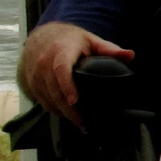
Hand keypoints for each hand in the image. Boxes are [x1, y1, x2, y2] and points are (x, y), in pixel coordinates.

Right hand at [19, 24, 134, 124]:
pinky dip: (53, 109)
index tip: (74, 101)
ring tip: (79, 122)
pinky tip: (66, 115)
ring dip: (62, 113)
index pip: (61, 70)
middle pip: (54, 91)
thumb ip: (110, 49)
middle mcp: (43, 64)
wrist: (41, 37)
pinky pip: (41, 100)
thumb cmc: (68, 40)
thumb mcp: (90, 40)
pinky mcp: (30, 83)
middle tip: (84, 123)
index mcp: (60, 51)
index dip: (67, 86)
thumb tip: (130, 55)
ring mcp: (35, 74)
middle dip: (68, 109)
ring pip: (47, 99)